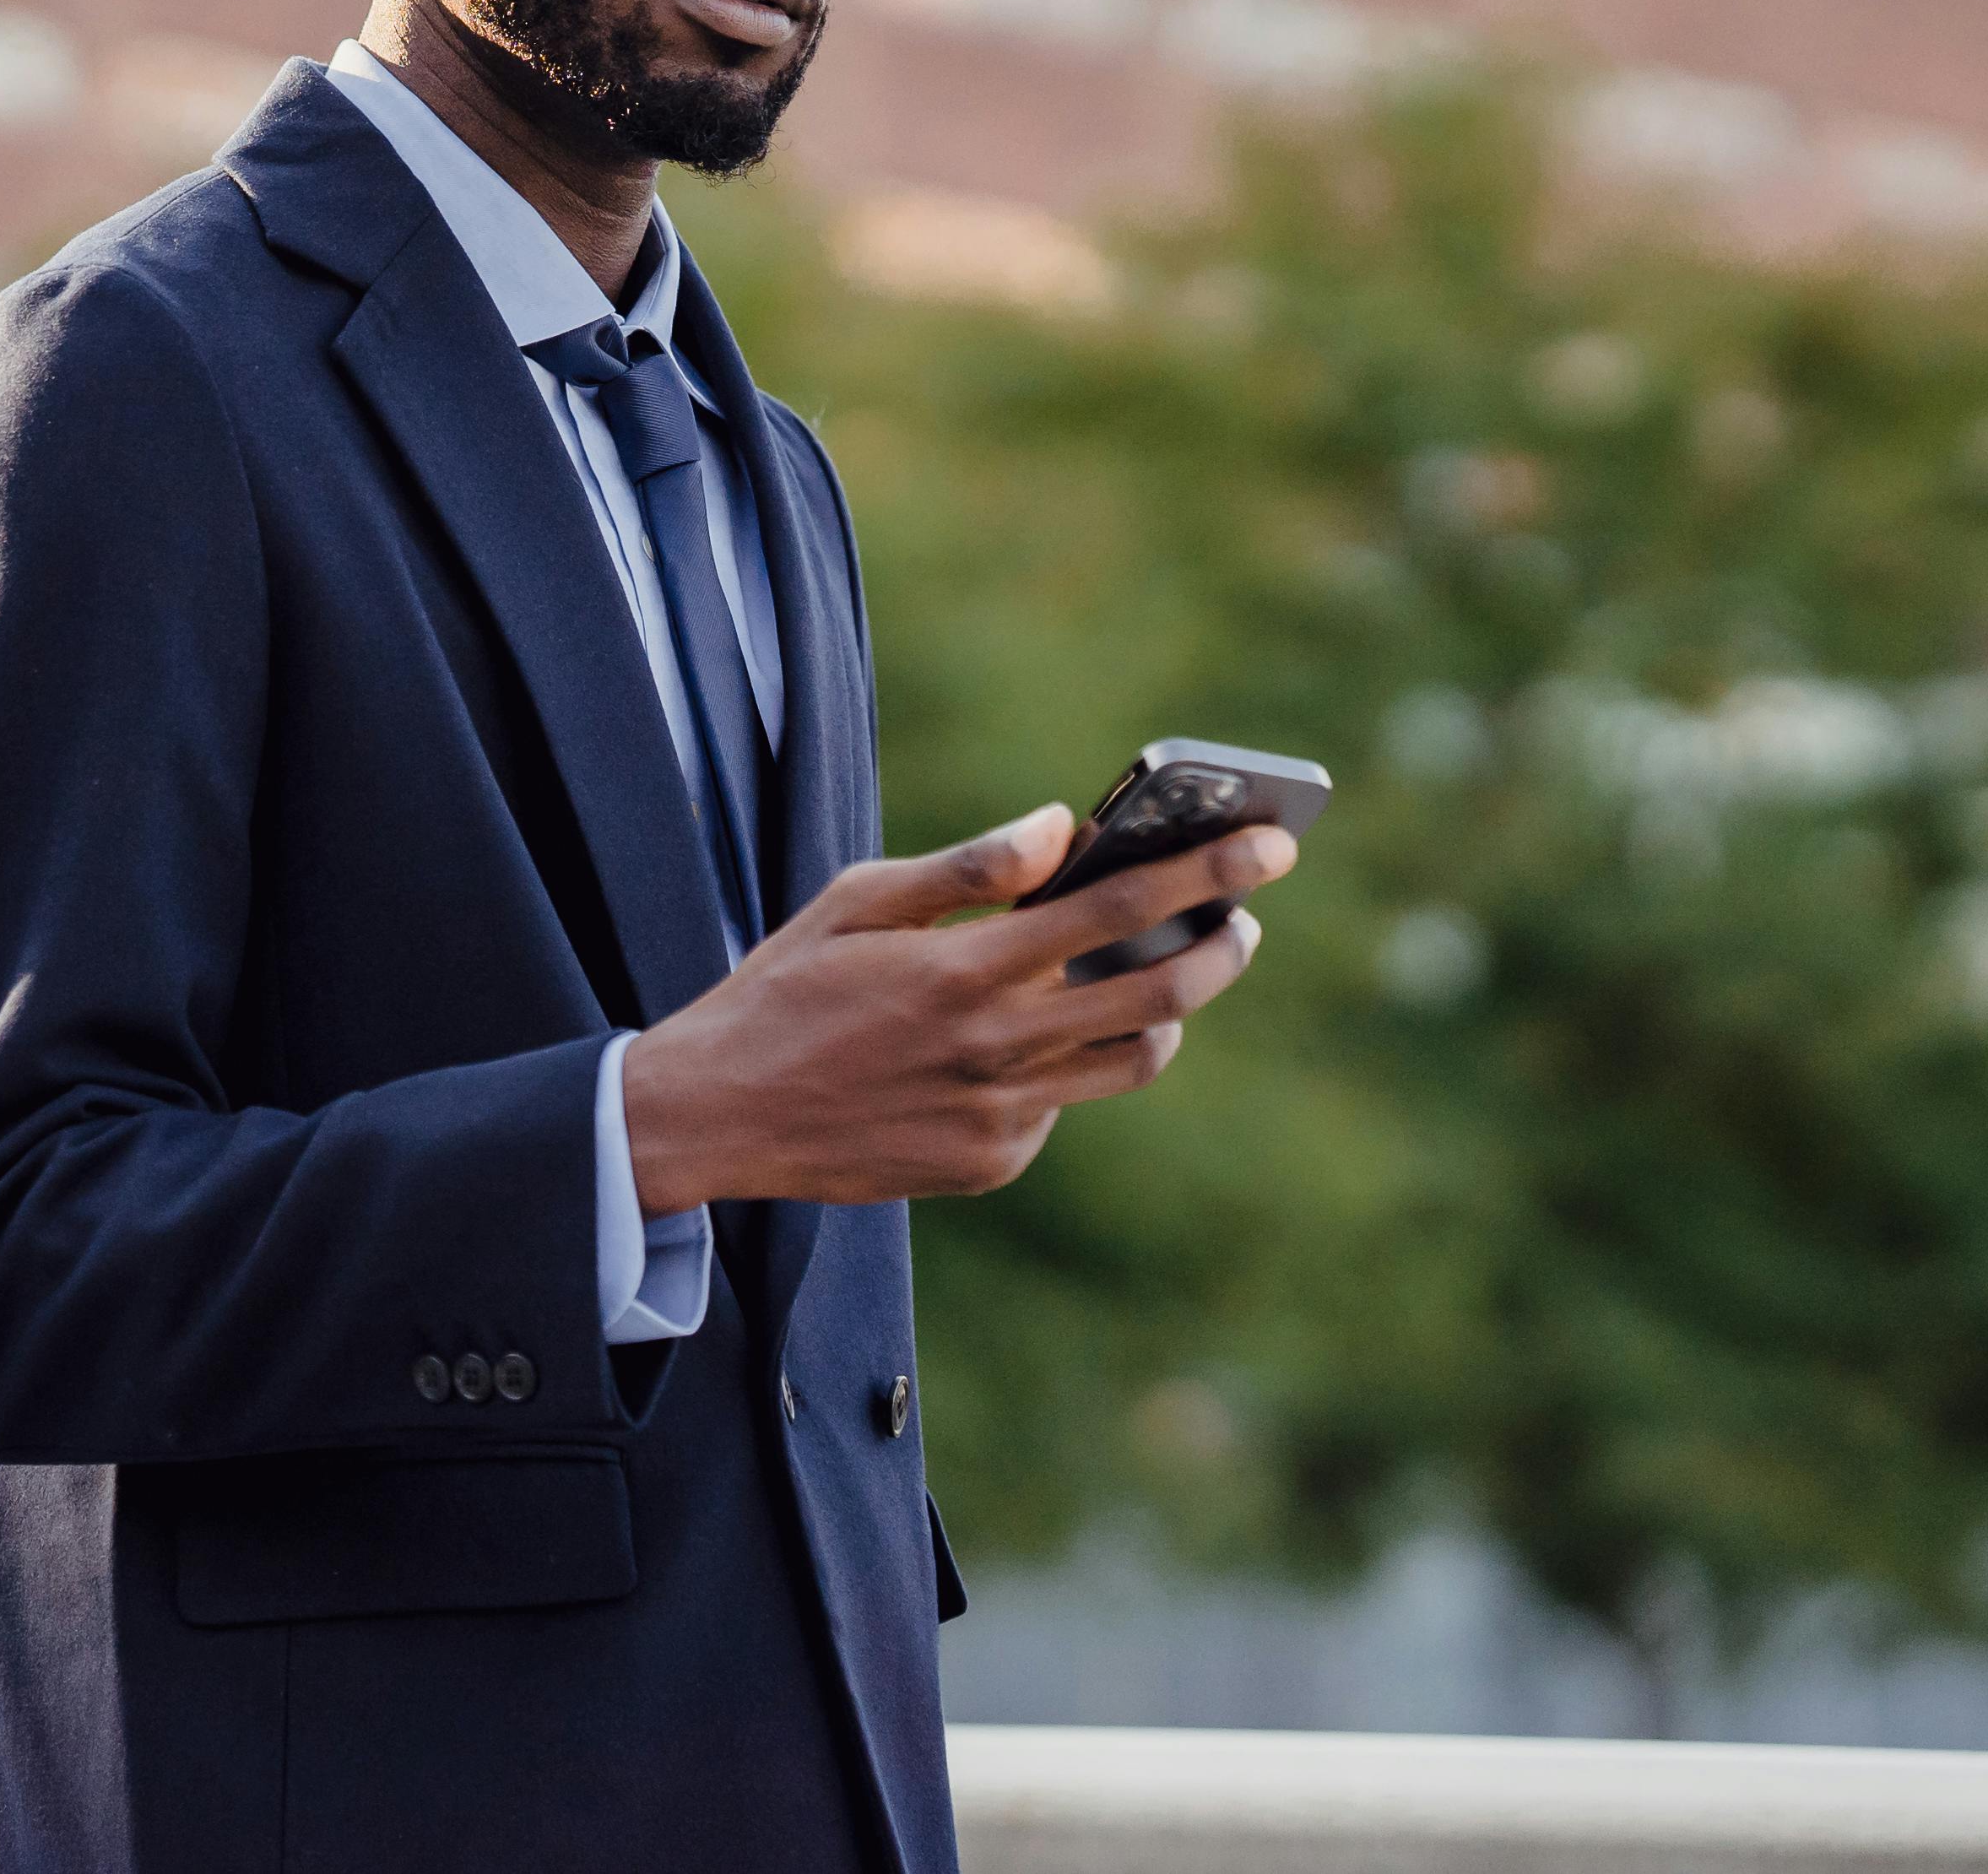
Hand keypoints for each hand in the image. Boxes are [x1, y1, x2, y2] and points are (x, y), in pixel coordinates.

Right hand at [618, 804, 1292, 1209]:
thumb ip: (964, 868)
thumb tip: (1061, 826)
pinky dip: (1064, 1061)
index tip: (1270, 845)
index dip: (1206, 872)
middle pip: (1160, 995)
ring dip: (1167, 1011)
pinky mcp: (992, 1161)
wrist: (718, 1115)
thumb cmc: (782, 990)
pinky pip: (1063, 1103)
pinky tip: (1018, 1040)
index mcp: (963, 969)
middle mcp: (995, 1047)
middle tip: (1241, 917)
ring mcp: (1000, 1115)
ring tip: (1158, 975)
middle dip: (1222, 943)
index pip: (1118, 909)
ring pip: (1134, 1060)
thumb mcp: (854, 903)